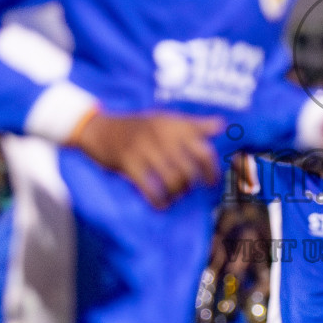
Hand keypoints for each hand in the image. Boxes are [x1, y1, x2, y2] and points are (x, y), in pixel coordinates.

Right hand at [75, 112, 223, 209]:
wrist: (100, 128)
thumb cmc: (138, 126)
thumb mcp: (166, 119)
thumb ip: (194, 124)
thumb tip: (222, 124)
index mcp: (174, 125)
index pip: (203, 151)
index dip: (211, 171)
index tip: (212, 183)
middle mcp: (161, 135)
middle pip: (189, 169)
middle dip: (191, 185)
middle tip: (187, 190)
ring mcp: (144, 149)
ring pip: (171, 179)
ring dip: (176, 193)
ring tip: (174, 195)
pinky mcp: (128, 163)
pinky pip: (149, 187)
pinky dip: (158, 200)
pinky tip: (160, 204)